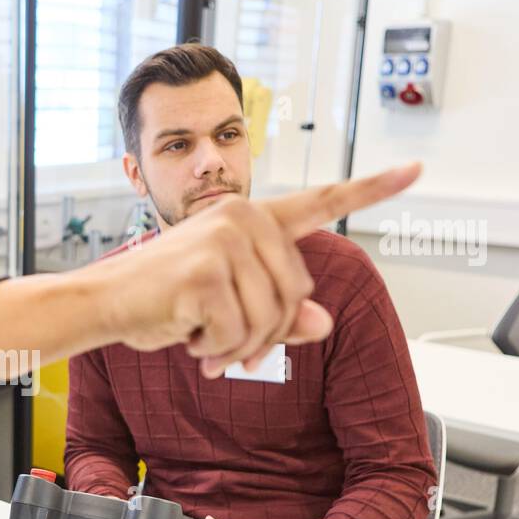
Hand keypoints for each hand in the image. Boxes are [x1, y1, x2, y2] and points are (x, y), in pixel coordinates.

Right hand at [88, 163, 421, 376]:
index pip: (321, 200)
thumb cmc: (162, 298)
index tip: (415, 169)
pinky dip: (215, 349)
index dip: (372, 188)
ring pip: (269, 320)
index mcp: (251, 218)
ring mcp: (223, 242)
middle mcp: (241, 218)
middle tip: (227, 347)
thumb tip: (323, 322)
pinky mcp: (206, 274)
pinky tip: (189, 339)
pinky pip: (238, 333)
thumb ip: (278, 310)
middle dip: (266, 333)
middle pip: (296, 295)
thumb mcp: (228, 303)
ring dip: (237, 347)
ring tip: (205, 344)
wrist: (103, 301)